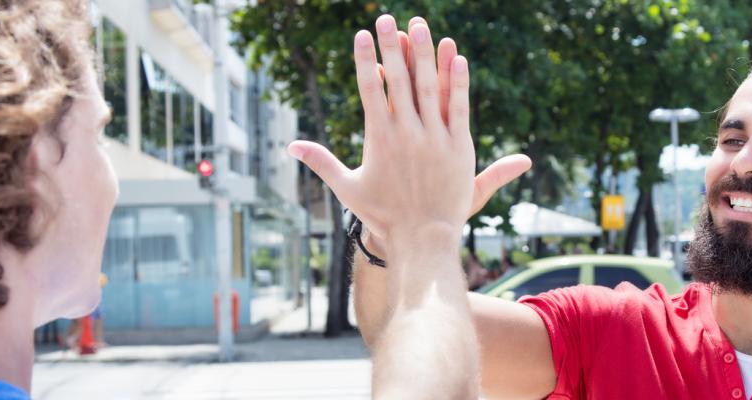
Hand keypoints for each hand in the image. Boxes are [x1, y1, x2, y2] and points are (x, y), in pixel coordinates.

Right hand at [287, 15, 530, 247]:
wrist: (422, 239)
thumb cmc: (383, 216)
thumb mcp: (347, 188)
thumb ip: (321, 162)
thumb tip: (291, 146)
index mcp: (379, 138)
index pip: (371, 88)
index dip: (367, 59)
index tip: (362, 35)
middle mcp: (407, 133)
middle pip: (399, 79)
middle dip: (392, 45)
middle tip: (387, 17)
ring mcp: (435, 138)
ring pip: (431, 86)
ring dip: (425, 53)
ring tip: (420, 26)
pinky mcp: (459, 147)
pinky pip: (460, 107)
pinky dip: (458, 81)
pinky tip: (456, 57)